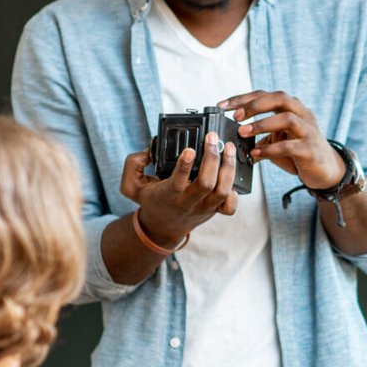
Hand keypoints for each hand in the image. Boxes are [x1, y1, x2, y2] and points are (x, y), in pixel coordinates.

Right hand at [117, 133, 240, 244]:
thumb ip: (132, 165)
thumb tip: (148, 150)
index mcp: (167, 196)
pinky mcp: (214, 210)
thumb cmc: (151, 201)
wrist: (163, 228)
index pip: (178, 182)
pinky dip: (235, 192)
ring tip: (228, 148)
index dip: (185, 166)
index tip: (190, 149)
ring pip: (222, 191)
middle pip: (206, 184)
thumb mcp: (131, 185)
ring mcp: (204, 208)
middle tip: (213, 138)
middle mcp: (188, 202)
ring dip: (228, 168)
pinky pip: (230, 206)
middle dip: (212, 159)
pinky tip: (232, 175)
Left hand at [218, 90, 344, 190]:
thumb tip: (233, 139)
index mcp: (293, 108)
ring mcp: (308, 131)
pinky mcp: (310, 150)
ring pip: (287, 119)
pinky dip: (270, 149)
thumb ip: (259, 136)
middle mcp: (303, 114)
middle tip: (235, 116)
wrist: (327, 171)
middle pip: (280, 98)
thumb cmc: (299, 152)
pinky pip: (289, 146)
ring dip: (262, 124)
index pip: (266, 95)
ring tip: (243, 133)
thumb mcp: (278, 140)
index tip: (223, 105)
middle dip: (255, 105)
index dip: (244, 98)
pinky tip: (256, 155)